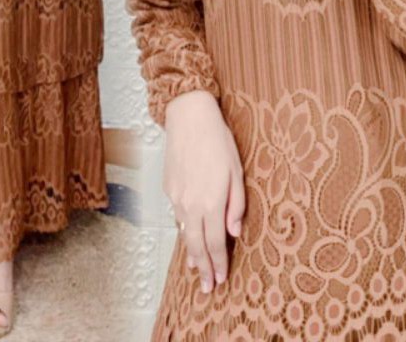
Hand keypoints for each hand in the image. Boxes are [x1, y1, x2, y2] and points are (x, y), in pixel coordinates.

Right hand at [163, 90, 245, 293]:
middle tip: (208, 287)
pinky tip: (188, 235)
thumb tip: (234, 231)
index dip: (219, 263)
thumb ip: (236, 205)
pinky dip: (184, 230)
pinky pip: (177, 215)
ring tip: (197, 268)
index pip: (214, 243)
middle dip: (203, 268)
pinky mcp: (169, 187)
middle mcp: (190, 204)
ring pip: (184, 232)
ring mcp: (176, 196)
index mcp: (210, 201)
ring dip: (191, 252)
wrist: (189, 117)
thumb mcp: (237, 172)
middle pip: (196, 245)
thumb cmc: (217, 140)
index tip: (222, 278)